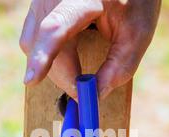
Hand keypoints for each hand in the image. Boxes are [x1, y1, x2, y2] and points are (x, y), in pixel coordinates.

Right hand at [20, 0, 161, 99]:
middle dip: (60, 73)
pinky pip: (33, 34)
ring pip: (32, 40)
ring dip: (52, 65)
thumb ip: (118, 68)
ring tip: (78, 73)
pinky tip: (69, 57)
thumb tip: (94, 95)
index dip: (42, 55)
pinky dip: (47, 53)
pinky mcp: (39, 4)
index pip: (56, 26)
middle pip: (42, 39)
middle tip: (81, 93)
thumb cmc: (135, 3)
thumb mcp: (136, 36)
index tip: (32, 81)